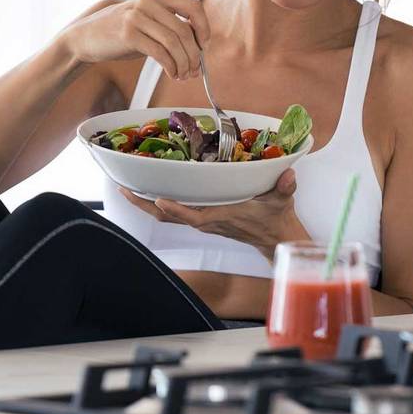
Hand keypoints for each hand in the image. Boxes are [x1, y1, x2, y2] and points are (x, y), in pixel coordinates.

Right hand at [58, 0, 211, 79]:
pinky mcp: (129, 34)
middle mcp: (149, 2)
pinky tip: (172, 74)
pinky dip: (171, 67)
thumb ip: (169, 24)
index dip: (204, 27)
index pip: (193, 6)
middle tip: (195, 71)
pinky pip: (160, 53)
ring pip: (174, 43)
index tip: (204, 45)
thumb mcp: (148, 19)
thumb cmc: (123, 31)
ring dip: (184, 64)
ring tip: (183, 75)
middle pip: (185, 30)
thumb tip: (199, 45)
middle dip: (194, 55)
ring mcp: (138, 17)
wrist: (87, 36)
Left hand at [118, 169, 309, 259]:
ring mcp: (204, 221)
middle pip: (170, 217)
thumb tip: (288, 175)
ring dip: (147, 204)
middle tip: (124, 189)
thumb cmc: (276, 217)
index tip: (158, 198)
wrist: (276, 238)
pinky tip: (148, 192)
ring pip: (168, 217)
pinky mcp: (203, 219)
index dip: (176, 209)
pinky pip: (175, 214)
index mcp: (224, 216)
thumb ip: (285, 187)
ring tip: (127, 189)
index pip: (196, 216)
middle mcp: (209, 221)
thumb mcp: (283, 199)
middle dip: (146, 205)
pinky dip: (159, 204)